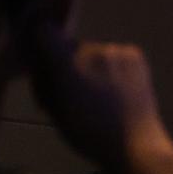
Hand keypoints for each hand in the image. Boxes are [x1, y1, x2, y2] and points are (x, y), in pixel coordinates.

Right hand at [30, 31, 167, 171]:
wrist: (134, 143)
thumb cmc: (87, 134)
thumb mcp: (54, 111)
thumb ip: (43, 83)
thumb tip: (38, 65)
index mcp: (66, 63)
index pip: (45, 31)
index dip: (42, 41)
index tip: (45, 57)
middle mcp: (91, 49)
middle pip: (71, 46)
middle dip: (69, 62)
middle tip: (77, 89)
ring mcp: (115, 50)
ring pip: (94, 52)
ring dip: (93, 66)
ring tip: (101, 94)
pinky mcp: (135, 54)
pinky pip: (115, 55)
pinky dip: (114, 67)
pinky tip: (118, 89)